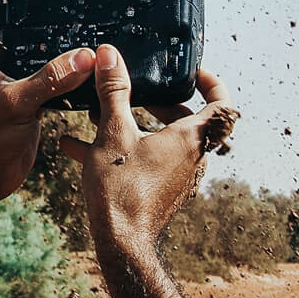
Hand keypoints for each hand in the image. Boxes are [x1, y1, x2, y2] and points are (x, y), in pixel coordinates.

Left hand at [0, 23, 95, 200]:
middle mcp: (2, 65)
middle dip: (56, 33)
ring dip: (67, 60)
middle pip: (33, 38)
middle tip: (86, 22)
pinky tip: (90, 77)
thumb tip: (83, 58)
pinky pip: (57, 85)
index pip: (7, 18)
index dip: (28, 8)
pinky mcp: (35, 103)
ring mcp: (20, 85)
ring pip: (47, 62)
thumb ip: (50, 79)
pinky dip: (71, 82)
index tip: (58, 0)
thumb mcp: (18, 102)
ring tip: (94, 47)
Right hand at [60, 45, 238, 252]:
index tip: (193, 72)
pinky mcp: (162, 191)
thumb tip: (110, 55)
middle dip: (158, 102)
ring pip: (161, 141)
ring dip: (133, 125)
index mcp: (190, 138)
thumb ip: (113, 91)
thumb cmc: (123, 188)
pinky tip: (76, 146)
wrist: (121, 243)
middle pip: (185, 120)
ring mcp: (178, 176)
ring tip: (96, 115)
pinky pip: (147, 161)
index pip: (221, 103)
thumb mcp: (114, 132)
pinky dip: (123, 150)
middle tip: (136, 91)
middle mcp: (191, 157)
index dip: (212, 82)